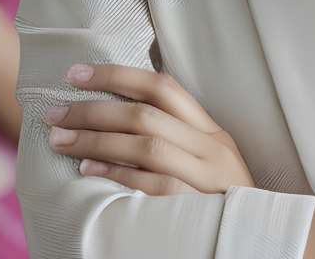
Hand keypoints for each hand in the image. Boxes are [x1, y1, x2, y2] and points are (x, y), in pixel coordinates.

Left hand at [45, 63, 253, 194]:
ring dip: (98, 140)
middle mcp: (213, 149)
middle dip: (95, 110)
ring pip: (148, 146)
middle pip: (147, 115)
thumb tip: (113, 118)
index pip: (163, 88)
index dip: (117, 75)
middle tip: (56, 114)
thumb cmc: (219, 201)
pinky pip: (156, 186)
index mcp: (212, 131)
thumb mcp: (207, 163)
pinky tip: (90, 170)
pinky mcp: (200, 208)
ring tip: (62, 141)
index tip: (76, 74)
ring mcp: (208, 179)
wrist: (258, 240)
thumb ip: (175, 140)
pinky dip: (119, 175)